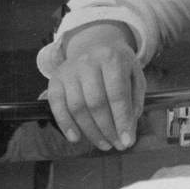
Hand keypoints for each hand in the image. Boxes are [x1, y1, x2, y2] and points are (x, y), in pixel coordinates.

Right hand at [47, 21, 145, 150]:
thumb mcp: (135, 74)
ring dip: (90, 131)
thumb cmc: (118, 63)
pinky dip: (65, 124)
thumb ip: (135, 99)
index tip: (128, 141)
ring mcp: (69, 70)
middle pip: (96, 103)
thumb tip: (128, 127)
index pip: (117, 94)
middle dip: (107, 129)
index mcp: (112, 58)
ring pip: (77, 107)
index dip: (122, 120)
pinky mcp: (54, 79)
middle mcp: (88, 62)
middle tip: (116, 145)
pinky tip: (75, 138)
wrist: (94, 43)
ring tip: (103, 144)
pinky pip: (56, 105)